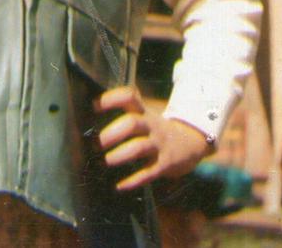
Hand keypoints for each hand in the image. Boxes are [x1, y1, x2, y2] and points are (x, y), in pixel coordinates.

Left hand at [94, 86, 211, 190]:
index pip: (129, 96)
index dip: (111, 99)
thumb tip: (89, 120)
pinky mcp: (165, 165)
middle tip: (96, 143)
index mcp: (144, 112)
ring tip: (105, 162)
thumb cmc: (156, 130)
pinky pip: (148, 173)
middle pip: (131, 123)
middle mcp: (151, 126)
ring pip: (139, 148)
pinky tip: (119, 185)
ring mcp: (159, 145)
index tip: (94, 106)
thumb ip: (125, 114)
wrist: (191, 143)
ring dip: (119, 155)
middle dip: (112, 133)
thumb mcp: (145, 116)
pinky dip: (133, 180)